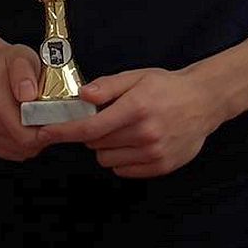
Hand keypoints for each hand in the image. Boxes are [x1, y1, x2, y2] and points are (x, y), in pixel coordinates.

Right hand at [0, 42, 51, 162]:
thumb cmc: (3, 62)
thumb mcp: (19, 56)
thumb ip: (24, 73)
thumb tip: (29, 94)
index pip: (28, 135)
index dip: (50, 132)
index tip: (63, 124)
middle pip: (26, 145)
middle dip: (45, 135)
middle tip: (54, 118)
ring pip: (21, 151)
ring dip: (35, 139)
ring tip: (39, 119)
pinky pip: (12, 151)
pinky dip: (23, 142)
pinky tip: (26, 125)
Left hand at [41, 66, 221, 177]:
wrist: (204, 101)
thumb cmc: (166, 87)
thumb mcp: (136, 77)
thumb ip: (107, 86)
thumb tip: (81, 95)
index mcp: (135, 109)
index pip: (90, 128)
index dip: (63, 132)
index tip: (44, 133)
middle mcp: (145, 134)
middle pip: (95, 145)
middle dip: (91, 134)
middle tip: (104, 120)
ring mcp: (154, 153)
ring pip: (107, 160)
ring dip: (106, 148)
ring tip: (122, 131)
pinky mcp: (161, 167)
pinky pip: (125, 170)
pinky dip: (121, 159)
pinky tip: (133, 143)